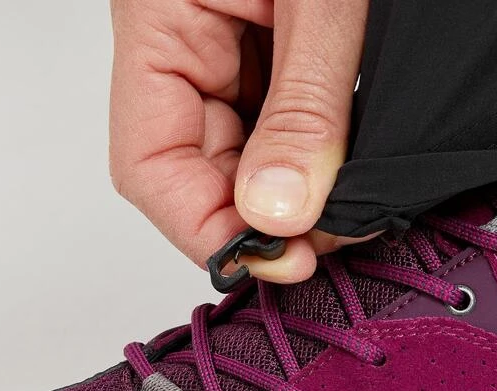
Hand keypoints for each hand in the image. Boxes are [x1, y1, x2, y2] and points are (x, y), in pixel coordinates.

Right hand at [109, 0, 369, 282]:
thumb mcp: (322, 3)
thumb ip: (300, 106)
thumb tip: (278, 214)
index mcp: (156, 23)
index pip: (149, 165)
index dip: (206, 231)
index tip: (276, 260)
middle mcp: (178, 47)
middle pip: (195, 172)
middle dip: (260, 219)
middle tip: (329, 236)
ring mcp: (221, 51)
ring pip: (239, 157)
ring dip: (289, 193)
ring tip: (346, 206)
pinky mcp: (264, 49)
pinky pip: (274, 126)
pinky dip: (309, 158)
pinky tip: (343, 171)